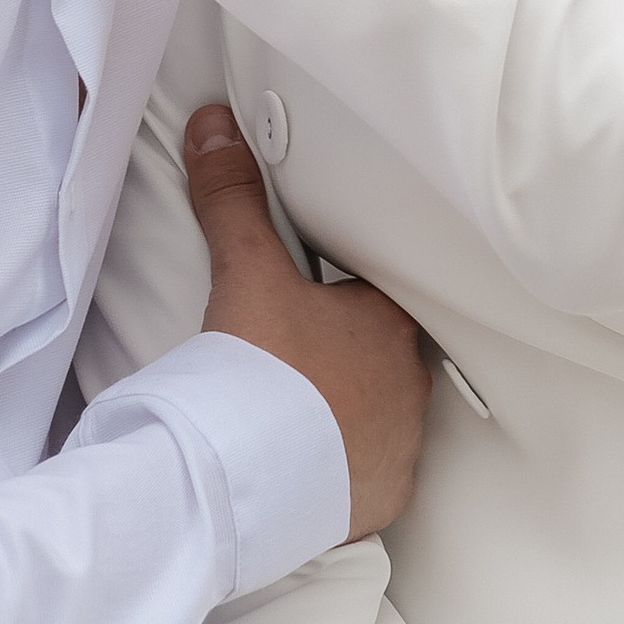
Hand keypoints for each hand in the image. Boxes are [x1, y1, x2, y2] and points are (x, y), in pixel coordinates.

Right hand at [189, 108, 428, 543]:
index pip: (379, 295)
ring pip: (379, 416)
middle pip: (380, 356)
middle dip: (343, 356)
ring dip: (345, 415)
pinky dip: (342, 472)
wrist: (244, 479)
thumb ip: (232, 198)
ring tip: (292, 418)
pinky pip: (369, 476)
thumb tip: (213, 124)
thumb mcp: (245, 274)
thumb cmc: (260, 371)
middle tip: (291, 362)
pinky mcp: (381, 499)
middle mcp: (410, 382)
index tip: (311, 306)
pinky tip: (306, 468)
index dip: (342, 297)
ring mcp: (400, 445)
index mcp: (389, 322)